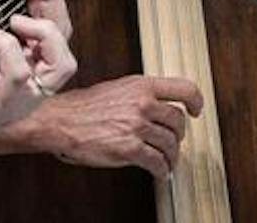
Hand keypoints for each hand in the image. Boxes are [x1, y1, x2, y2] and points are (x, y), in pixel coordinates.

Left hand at [0, 0, 76, 170]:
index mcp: (32, 61)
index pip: (56, 23)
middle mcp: (36, 80)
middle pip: (65, 37)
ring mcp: (24, 97)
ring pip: (62, 63)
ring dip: (42, 30)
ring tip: (12, 17)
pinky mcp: (3, 107)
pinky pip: (21, 75)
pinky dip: (8, 47)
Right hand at [11, 75, 204, 176]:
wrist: (60, 121)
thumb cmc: (82, 107)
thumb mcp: (116, 89)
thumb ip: (140, 95)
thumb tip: (158, 106)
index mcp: (140, 85)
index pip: (184, 89)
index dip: (196, 101)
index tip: (196, 110)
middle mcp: (143, 103)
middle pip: (179, 122)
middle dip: (178, 136)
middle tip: (172, 141)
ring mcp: (137, 126)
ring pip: (171, 144)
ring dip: (171, 156)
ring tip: (165, 160)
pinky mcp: (131, 148)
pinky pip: (158, 162)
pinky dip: (162, 170)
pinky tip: (159, 171)